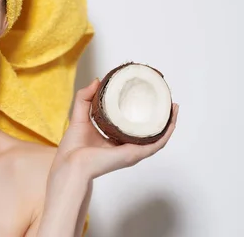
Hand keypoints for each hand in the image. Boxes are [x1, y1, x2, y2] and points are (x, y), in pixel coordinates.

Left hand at [51, 78, 178, 179]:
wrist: (71, 163)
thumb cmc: (73, 147)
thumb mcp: (79, 115)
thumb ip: (85, 98)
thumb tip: (97, 80)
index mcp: (115, 139)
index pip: (133, 125)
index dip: (142, 111)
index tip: (147, 95)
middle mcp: (127, 146)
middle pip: (149, 131)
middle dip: (159, 116)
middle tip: (165, 99)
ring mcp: (132, 151)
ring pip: (157, 137)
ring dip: (168, 122)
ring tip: (173, 106)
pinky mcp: (134, 154)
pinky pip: (156, 143)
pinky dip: (166, 132)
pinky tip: (171, 119)